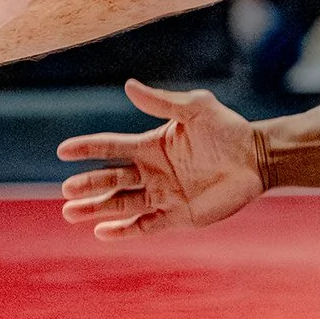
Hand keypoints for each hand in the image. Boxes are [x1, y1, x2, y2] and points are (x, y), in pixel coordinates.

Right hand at [56, 81, 266, 239]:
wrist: (257, 158)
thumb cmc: (228, 129)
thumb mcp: (196, 109)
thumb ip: (162, 102)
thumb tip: (129, 86)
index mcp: (151, 146)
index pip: (110, 147)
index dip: (87, 148)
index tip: (62, 150)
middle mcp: (151, 172)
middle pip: (110, 179)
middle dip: (88, 185)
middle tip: (67, 190)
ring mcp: (162, 195)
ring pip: (121, 204)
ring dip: (96, 209)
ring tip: (70, 213)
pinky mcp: (176, 215)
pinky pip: (144, 225)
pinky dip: (123, 230)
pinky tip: (102, 232)